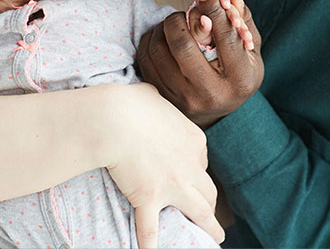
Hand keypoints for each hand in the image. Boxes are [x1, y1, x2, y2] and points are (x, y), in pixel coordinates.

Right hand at [101, 84, 224, 248]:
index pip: (200, 162)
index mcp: (195, 141)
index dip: (194, 170)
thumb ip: (157, 102)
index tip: (187, 173)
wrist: (114, 119)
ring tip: (215, 239)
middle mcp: (190, 166)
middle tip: (210, 212)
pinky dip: (152, 246)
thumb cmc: (131, 103)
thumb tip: (150, 98)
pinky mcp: (150, 199)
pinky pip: (152, 230)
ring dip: (209, 227)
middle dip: (209, 203)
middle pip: (207, 190)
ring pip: (199, 212)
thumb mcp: (152, 95)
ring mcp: (173, 186)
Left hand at [139, 0, 263, 128]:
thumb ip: (242, 21)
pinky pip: (146, 60)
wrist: (217, 113)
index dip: (213, 10)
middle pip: (183, 45)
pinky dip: (150, 41)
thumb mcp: (249, 51)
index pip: (225, 38)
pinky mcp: (162, 97)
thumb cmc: (236, 75)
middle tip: (183, 14)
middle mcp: (209, 93)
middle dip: (179, 20)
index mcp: (238, 79)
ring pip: (159, 50)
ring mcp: (182, 98)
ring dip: (162, 28)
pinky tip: (162, 38)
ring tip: (174, 25)